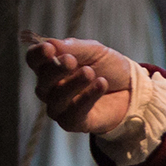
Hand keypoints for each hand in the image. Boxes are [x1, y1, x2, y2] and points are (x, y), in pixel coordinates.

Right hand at [24, 33, 139, 136]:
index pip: (34, 60)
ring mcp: (59, 106)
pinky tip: (101, 85)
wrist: (132, 88)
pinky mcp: (72, 122)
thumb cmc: (108, 68)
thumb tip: (49, 42)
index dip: (38, 54)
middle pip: (42, 80)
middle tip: (72, 60)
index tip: (50, 48)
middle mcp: (50, 88)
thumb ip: (73, 47)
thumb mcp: (94, 51)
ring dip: (73, 83)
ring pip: (57, 98)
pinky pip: (72, 113)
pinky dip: (87, 98)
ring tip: (90, 73)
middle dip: (56, 69)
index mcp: (51, 66)